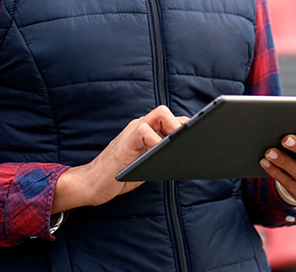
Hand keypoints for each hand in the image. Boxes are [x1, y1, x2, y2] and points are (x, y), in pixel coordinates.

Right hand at [51, 105, 186, 212]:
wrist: (92, 183)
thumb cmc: (120, 175)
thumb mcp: (147, 163)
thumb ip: (161, 154)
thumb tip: (186, 154)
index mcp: (147, 131)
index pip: (171, 120)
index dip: (187, 126)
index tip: (203, 135)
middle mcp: (141, 126)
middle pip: (168, 112)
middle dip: (184, 124)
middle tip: (196, 140)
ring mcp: (133, 131)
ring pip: (160, 114)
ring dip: (175, 127)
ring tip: (185, 142)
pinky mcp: (126, 142)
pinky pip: (144, 131)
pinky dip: (157, 140)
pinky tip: (163, 152)